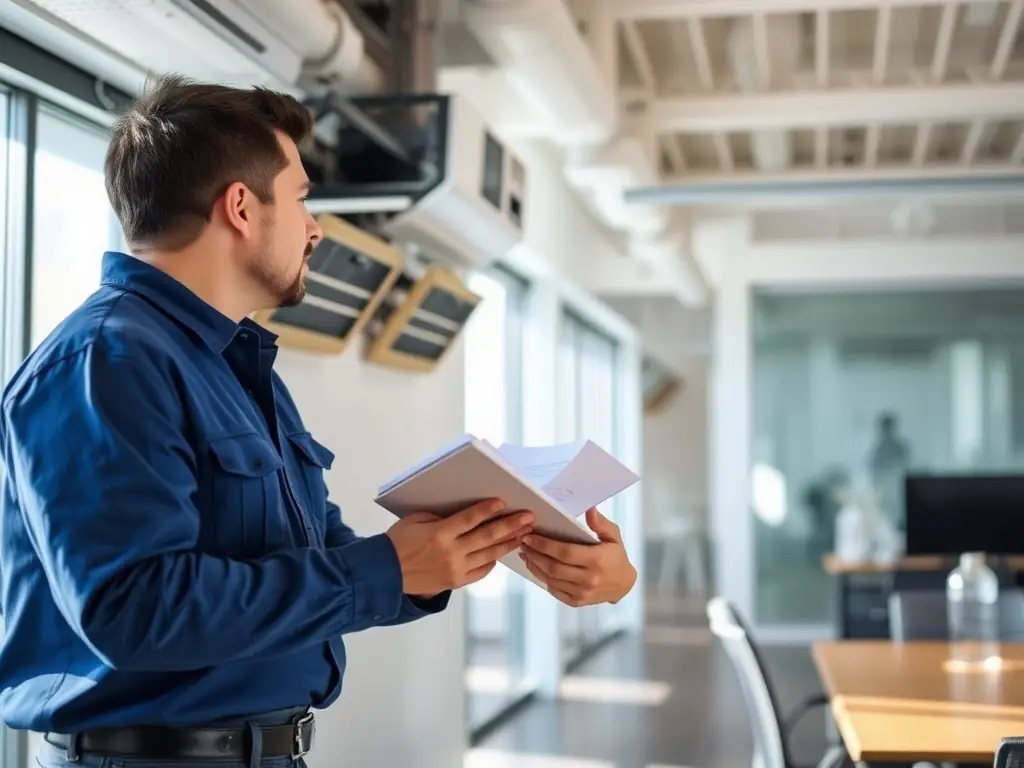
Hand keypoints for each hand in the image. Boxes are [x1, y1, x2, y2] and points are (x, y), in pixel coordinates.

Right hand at [386, 499, 532, 596]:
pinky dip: (493, 560)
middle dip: (511, 526)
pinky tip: (502, 551)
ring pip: (489, 554)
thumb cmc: (399, 541)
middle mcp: (451, 553)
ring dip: (509, 543)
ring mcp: (455, 570)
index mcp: (440, 534)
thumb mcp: (417, 520)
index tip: (504, 502)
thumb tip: (467, 510)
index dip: (488, 510)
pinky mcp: (456, 582)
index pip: (470, 519)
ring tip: (524, 534)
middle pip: (487, 537)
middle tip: (528, 517)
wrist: (385, 573)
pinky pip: (481, 571)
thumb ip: (442, 516)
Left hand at [519, 507, 635, 606]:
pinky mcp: (576, 602)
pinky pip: (554, 590)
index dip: (544, 545)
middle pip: (554, 567)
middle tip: (522, 542)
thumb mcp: (614, 536)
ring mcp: (582, 593)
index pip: (565, 552)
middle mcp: (589, 579)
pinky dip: (542, 578)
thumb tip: (590, 509)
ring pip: (551, 580)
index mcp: (597, 560)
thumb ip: (600, 523)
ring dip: (534, 566)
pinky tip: (535, 566)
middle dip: (534, 554)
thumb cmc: (616, 556)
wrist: (623, 585)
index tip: (530, 536)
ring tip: (525, 553)